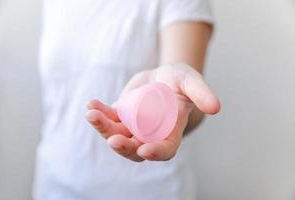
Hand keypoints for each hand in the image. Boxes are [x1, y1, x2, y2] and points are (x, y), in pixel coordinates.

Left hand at [86, 63, 219, 161]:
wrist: (162, 75)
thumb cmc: (180, 80)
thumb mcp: (191, 81)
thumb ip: (202, 93)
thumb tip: (216, 107)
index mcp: (170, 131)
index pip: (165, 149)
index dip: (156, 153)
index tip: (145, 150)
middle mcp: (150, 134)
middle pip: (136, 149)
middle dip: (123, 147)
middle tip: (113, 141)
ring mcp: (134, 127)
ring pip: (117, 135)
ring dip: (104, 128)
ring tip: (92, 114)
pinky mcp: (121, 116)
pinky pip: (109, 119)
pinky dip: (99, 114)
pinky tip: (91, 105)